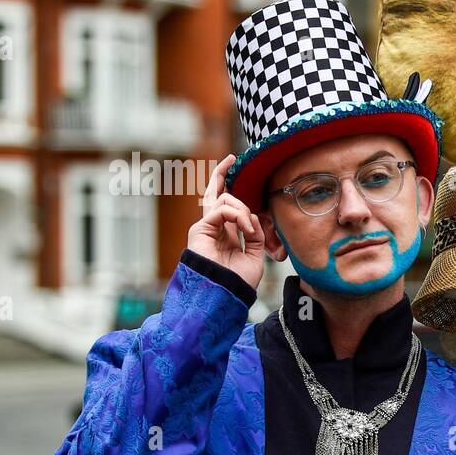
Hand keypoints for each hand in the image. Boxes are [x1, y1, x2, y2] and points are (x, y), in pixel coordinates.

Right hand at [187, 154, 264, 289]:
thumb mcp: (255, 254)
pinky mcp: (200, 229)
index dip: (227, 183)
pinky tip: (246, 229)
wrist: (225, 295)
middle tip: (232, 160)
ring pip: (224, 199)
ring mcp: (205, 227)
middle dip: (222, 174)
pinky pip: (221, 209)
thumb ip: (255, 234)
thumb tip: (253, 216)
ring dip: (244, 210)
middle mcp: (214, 228)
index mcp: (226, 234)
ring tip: (250, 229)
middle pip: (215, 193)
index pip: (226, 204)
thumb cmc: (238, 281)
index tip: (233, 161)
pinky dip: (238, 215)